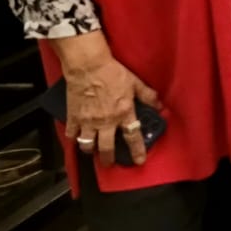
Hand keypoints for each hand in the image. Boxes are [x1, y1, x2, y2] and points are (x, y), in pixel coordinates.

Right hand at [51, 33, 160, 167]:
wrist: (89, 66)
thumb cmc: (112, 72)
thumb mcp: (135, 82)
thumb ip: (147, 96)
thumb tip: (159, 105)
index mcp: (123, 113)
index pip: (133, 136)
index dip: (137, 150)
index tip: (139, 160)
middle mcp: (106, 121)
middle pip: (106, 148)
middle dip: (108, 159)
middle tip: (108, 163)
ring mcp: (88, 121)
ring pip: (87, 145)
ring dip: (90, 150)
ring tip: (91, 151)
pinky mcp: (73, 117)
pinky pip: (71, 134)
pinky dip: (73, 138)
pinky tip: (75, 138)